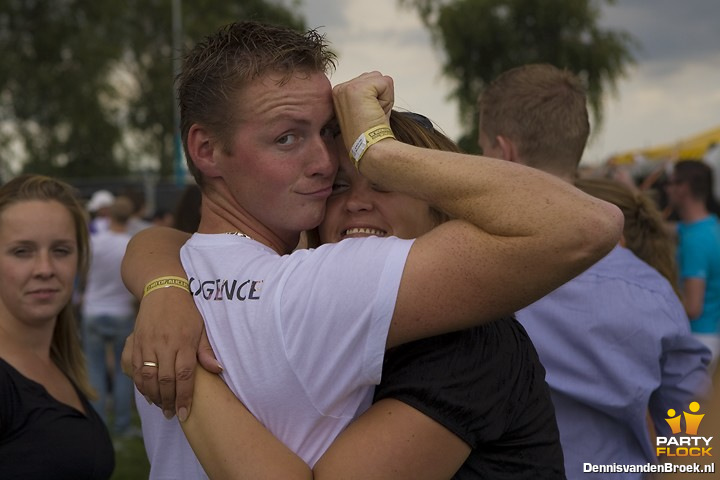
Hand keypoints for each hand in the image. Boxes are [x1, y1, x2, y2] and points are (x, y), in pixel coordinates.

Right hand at [129, 288, 205, 420]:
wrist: (162, 290)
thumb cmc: (186, 312)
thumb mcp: (201, 328)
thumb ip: (206, 351)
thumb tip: (218, 370)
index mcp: (184, 342)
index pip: (184, 375)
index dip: (184, 397)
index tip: (185, 413)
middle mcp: (165, 344)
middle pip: (165, 380)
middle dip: (169, 401)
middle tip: (173, 415)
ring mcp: (148, 344)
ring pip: (147, 377)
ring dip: (153, 396)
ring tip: (162, 407)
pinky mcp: (136, 343)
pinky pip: (136, 369)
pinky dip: (140, 385)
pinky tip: (148, 394)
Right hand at [332, 71, 394, 153]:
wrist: (369, 148)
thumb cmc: (369, 134)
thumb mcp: (364, 109)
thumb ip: (367, 94)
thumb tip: (382, 82)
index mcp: (338, 93)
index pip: (367, 81)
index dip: (375, 98)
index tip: (368, 116)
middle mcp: (339, 88)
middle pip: (374, 77)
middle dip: (379, 95)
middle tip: (372, 115)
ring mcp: (347, 87)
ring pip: (380, 79)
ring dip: (384, 96)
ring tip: (375, 113)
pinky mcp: (358, 89)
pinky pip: (386, 83)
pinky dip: (388, 98)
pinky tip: (378, 112)